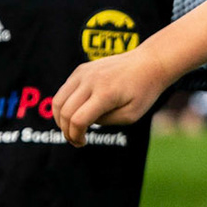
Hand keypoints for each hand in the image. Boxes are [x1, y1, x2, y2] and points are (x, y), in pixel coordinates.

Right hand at [53, 48, 172, 144]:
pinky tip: (76, 114)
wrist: (148, 63)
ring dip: (60, 118)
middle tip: (76, 141)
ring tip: (72, 129)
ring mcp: (83, 73)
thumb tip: (86, 121)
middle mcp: (90, 81)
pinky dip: (65, 105)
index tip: (82, 143)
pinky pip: (64, 90)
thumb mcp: (131, 115)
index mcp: (105, 94)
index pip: (78, 119)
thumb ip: (107, 121)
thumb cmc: (143, 92)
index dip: (75, 135)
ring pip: (58, 99)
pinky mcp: (81, 70)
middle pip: (64, 111)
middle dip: (66, 130)